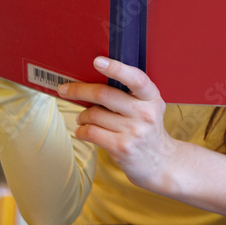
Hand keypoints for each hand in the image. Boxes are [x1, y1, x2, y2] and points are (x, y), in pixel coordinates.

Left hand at [58, 56, 178, 192]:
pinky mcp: (122, 147)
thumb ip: (131, 93)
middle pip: (104, 95)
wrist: (161, 163)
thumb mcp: (149, 106)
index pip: (136, 78)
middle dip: (79, 90)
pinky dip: (81, 130)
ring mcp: (134, 131)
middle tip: (64, 89)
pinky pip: (91, 132)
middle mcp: (145, 113)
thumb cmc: (148, 129)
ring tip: (83, 118)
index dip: (116, 68)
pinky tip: (83, 130)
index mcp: (152, 97)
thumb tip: (94, 79)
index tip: (97, 61)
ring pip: (94, 114)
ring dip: (82, 115)